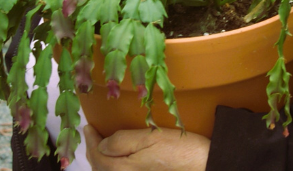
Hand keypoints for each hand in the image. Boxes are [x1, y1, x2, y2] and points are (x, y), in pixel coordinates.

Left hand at [84, 124, 209, 170]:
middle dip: (93, 150)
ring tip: (101, 146)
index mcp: (122, 169)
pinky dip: (112, 168)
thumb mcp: (151, 137)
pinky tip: (117, 161)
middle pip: (100, 167)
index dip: (91, 139)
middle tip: (92, 135)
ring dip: (101, 161)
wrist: (204, 165)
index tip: (88, 126)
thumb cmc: (180, 150)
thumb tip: (102, 143)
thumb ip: (122, 141)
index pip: (97, 154)